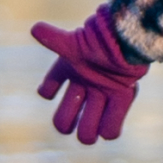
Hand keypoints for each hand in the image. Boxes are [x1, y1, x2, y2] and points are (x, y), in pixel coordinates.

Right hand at [29, 9, 149, 143]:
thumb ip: (54, 40)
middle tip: (68, 127)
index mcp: (69, 69)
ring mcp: (102, 92)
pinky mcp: (122, 96)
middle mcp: (84, 84)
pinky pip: (112, 124)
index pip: (49, 87)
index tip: (49, 91)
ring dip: (87, 132)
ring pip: (88, 125)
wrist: (128, 39)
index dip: (47, 91)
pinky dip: (109, 130)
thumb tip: (34, 29)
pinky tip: (107, 130)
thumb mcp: (75, 43)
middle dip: (66, 124)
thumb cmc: (99, 40)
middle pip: (66, 115)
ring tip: (90, 134)